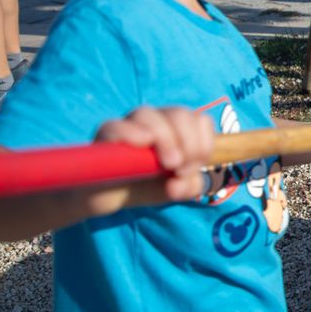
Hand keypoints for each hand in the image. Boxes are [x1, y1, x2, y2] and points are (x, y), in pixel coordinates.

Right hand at [95, 106, 214, 205]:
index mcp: (177, 128)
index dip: (204, 144)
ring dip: (166, 140)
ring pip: (150, 116)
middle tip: (181, 170)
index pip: (200, 121)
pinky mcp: (106, 134)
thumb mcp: (175, 189)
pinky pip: (118, 127)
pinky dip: (133, 134)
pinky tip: (142, 146)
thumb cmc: (147, 186)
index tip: (194, 167)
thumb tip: (179, 183)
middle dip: (189, 143)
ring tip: (168, 165)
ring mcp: (130, 124)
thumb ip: (188, 186)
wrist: (112, 197)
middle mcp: (155, 121)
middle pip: (180, 115)